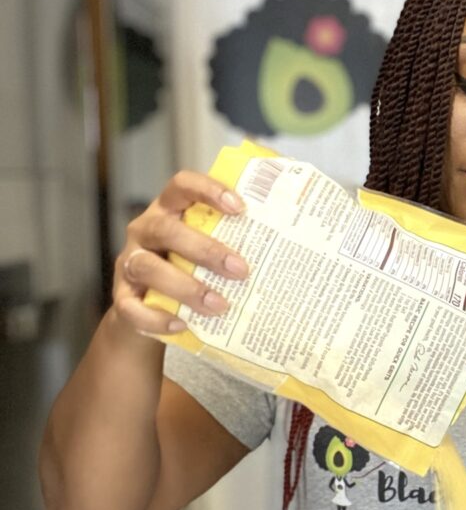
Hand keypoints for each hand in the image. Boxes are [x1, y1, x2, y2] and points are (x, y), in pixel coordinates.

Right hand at [113, 171, 249, 335]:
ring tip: (220, 306)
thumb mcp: (211, 248)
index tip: (240, 207)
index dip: (208, 190)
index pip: (182, 185)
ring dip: (186, 288)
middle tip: (241, 270)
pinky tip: (182, 324)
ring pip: (148, 268)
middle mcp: (146, 230)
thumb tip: (299, 235)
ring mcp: (130, 262)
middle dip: (206, 250)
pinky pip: (131, 307)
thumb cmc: (193, 268)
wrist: (153, 308)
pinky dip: (156, 318)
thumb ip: (237, 238)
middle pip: (168, 230)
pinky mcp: (122, 296)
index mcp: (170, 210)